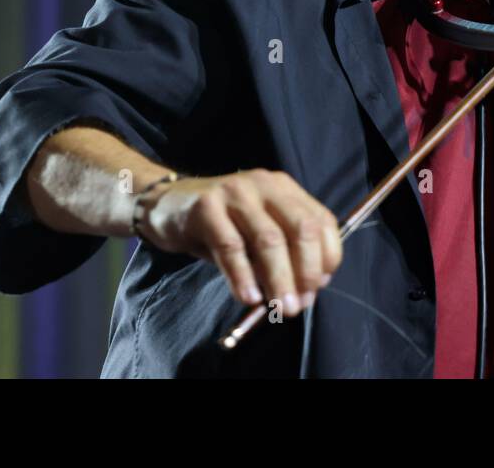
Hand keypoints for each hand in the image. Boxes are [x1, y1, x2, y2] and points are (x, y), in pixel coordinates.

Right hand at [139, 169, 342, 317]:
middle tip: (299, 304)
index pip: (321, 220)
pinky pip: (230, 247)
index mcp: (284, 189)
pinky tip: (248, 297)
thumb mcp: (255, 235)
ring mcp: (236, 193)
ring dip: (280, 279)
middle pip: (301, 229)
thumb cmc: (219, 225)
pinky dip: (243, 276)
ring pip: (269, 240)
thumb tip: (306, 292)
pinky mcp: (206, 207)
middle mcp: (265, 185)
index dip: (326, 256)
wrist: (166, 205)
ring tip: (281, 308)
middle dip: (306, 271)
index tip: (319, 287)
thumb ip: (280, 256)